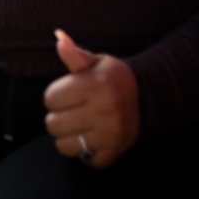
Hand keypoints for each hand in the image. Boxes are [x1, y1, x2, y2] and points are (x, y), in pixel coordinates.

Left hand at [43, 30, 140, 168]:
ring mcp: (109, 134)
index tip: (67, 94)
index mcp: (95, 85)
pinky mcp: (114, 152)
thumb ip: (75, 54)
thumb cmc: (113, 78)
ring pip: (64, 146)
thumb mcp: (96, 62)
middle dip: (58, 117)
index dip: (55, 95)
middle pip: (53, 124)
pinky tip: (92, 137)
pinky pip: (84, 159)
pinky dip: (85, 152)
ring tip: (79, 125)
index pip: (50, 98)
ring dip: (67, 137)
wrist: (147, 98)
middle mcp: (103, 110)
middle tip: (72, 111)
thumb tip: (59, 38)